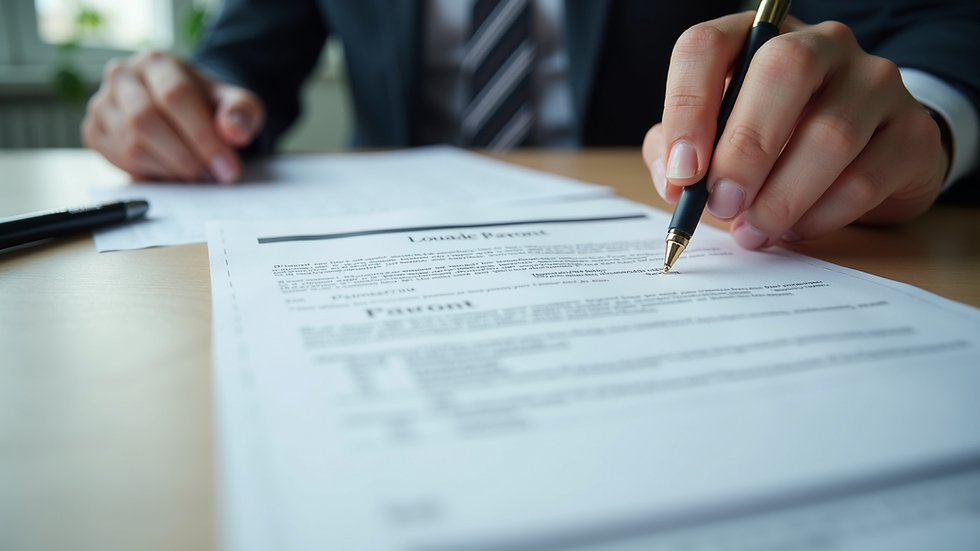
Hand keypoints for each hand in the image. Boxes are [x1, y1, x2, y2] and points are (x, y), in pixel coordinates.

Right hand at [82, 50, 264, 183]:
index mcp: (157, 62)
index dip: (202, 136)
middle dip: (184, 157)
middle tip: (210, 175)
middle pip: (146, 121)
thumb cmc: (206, 104)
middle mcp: (122, 76)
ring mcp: (102, 103)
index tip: (226, 167)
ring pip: (131, 146)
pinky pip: (119, 160)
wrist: (180, 107)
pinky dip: (150, 173)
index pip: (175, 96)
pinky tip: (172, 171)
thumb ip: (241, 112)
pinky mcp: (94, 131)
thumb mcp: (234, 102)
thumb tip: (234, 132)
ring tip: (195, 174)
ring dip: (169, 169)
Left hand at [642, 12, 948, 248]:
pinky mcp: (911, 133)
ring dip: (780, 197)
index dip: (686, 109)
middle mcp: (821, 45)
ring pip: (829, 134)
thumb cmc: (774, 142)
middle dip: (743, 151)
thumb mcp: (714, 138)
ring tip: (754, 229)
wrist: (867, 154)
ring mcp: (874, 83)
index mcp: (756, 38)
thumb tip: (675, 183)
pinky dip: (818, 216)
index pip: (706, 47)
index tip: (683, 172)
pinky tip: (794, 228)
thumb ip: (677, 153)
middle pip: (782, 72)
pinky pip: (864, 180)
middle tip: (722, 205)